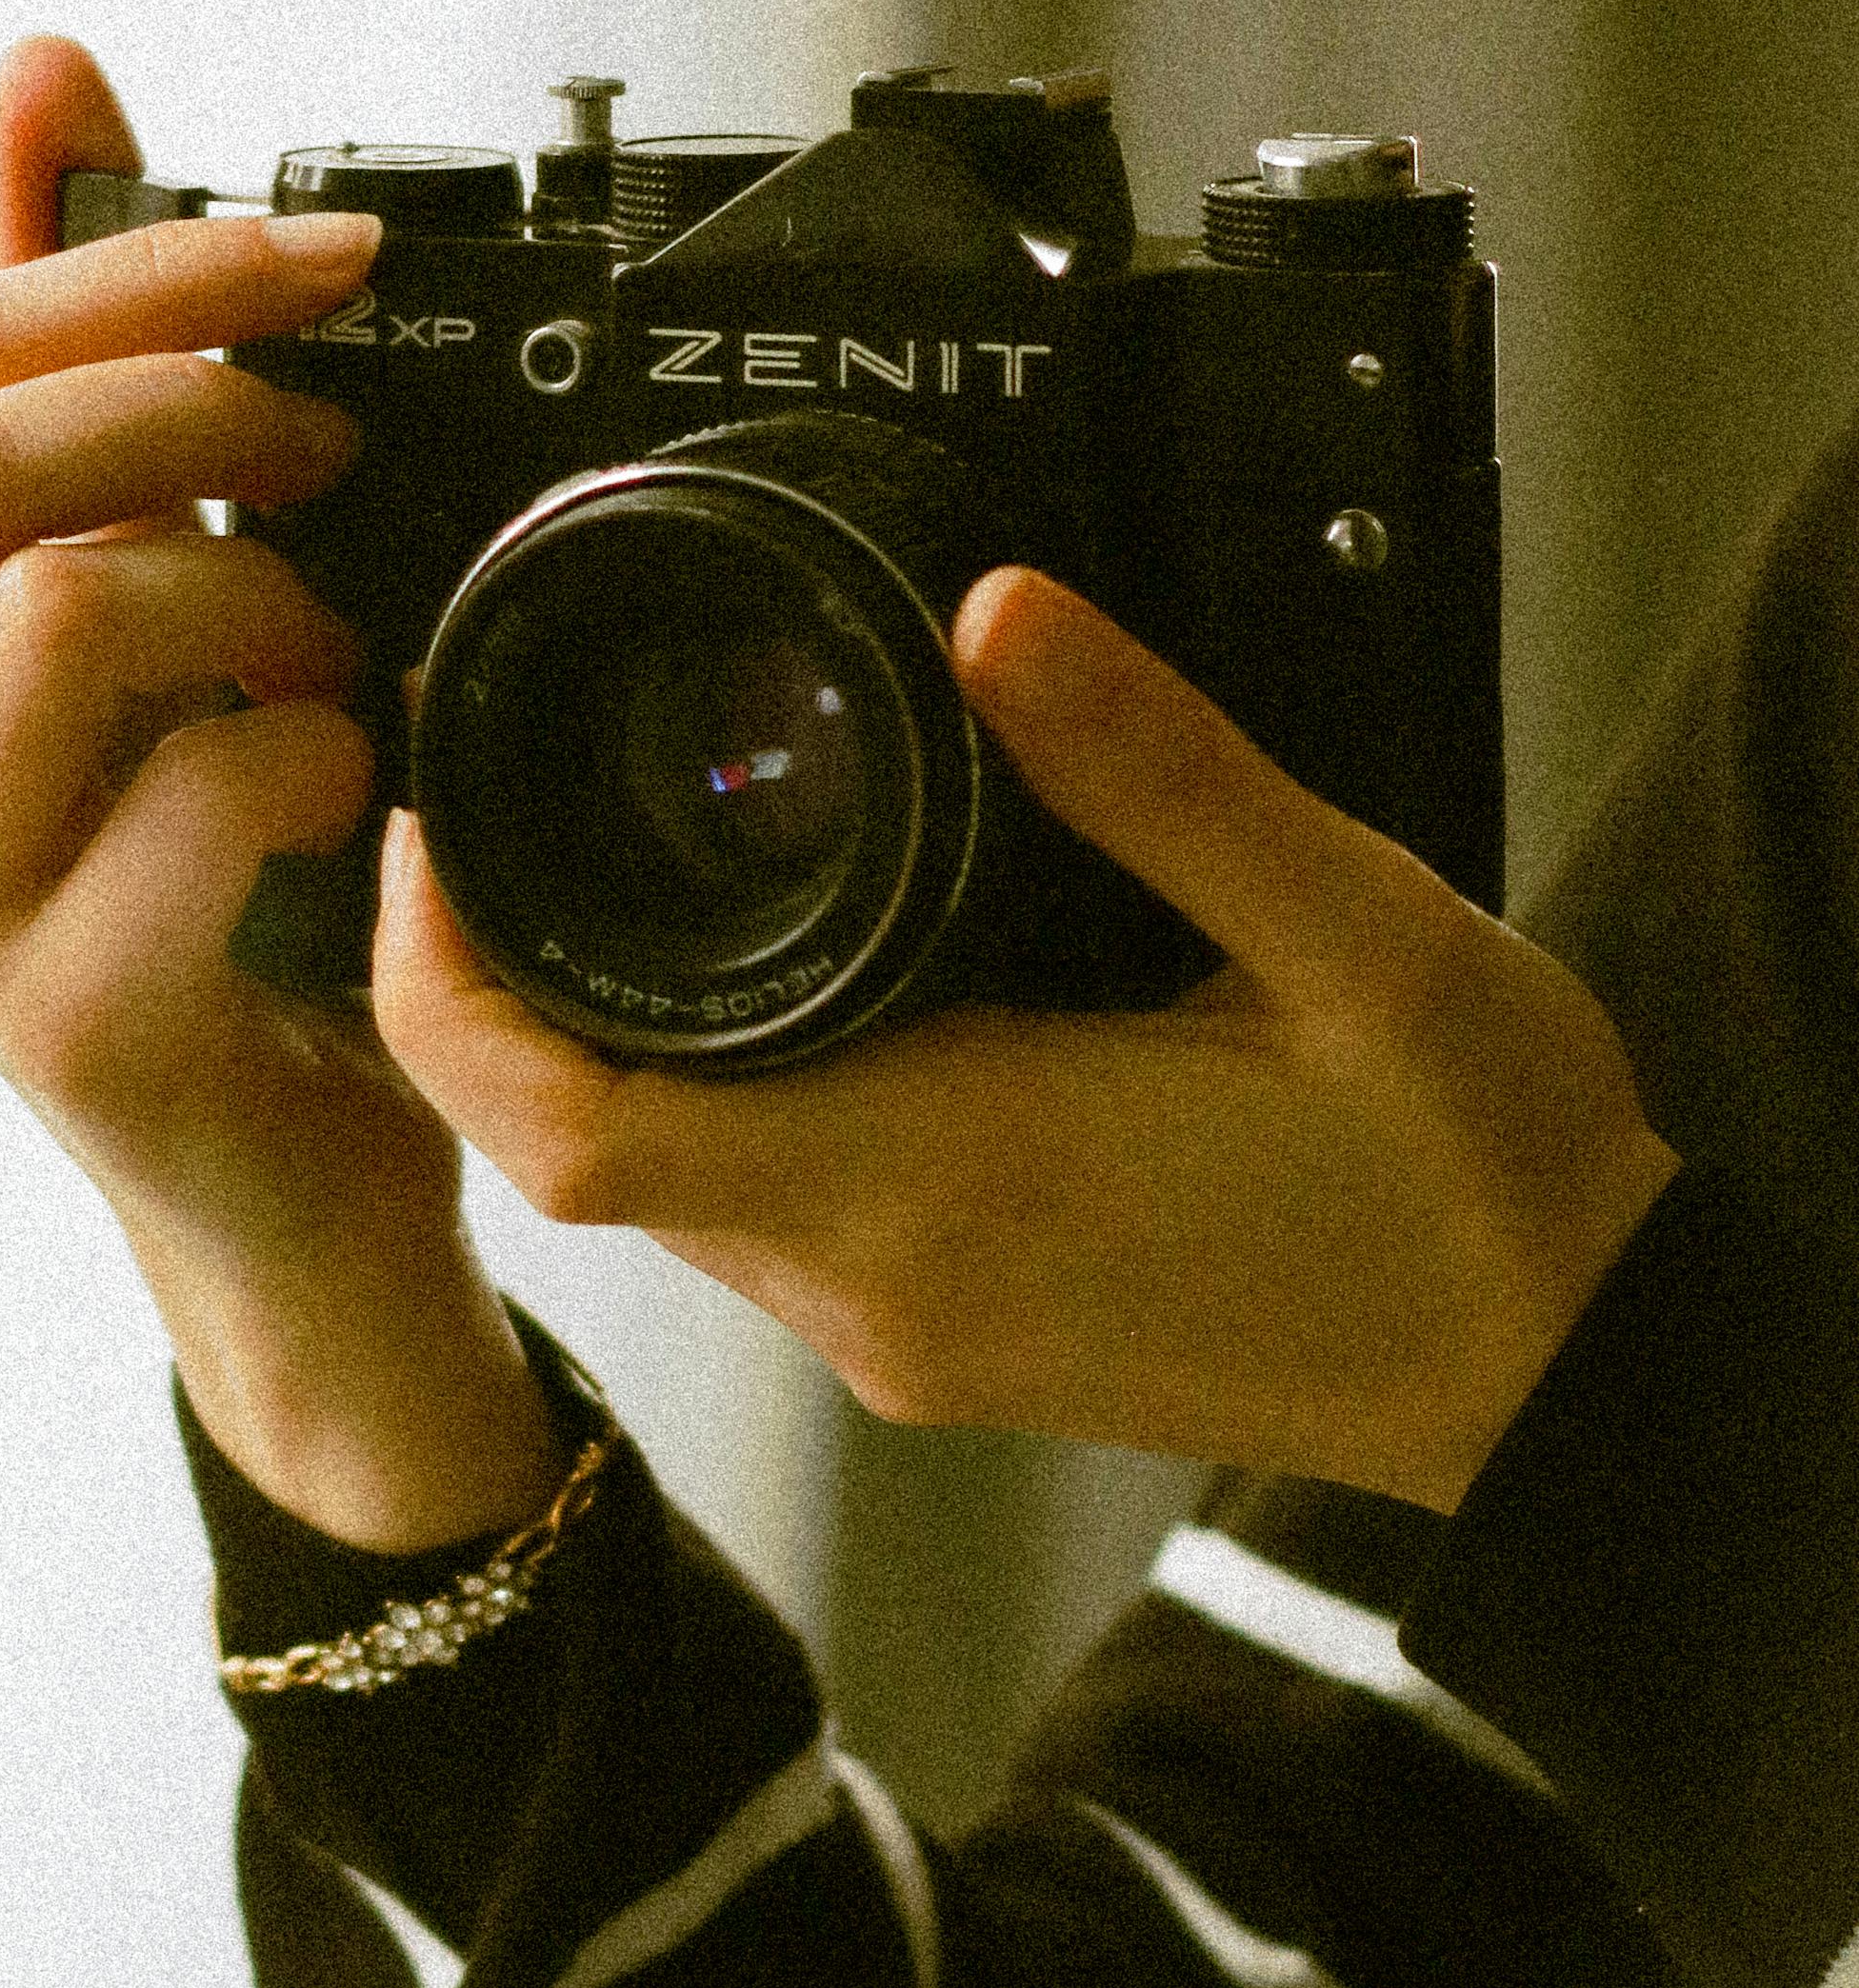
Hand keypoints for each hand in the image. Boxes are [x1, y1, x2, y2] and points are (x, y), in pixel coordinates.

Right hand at [0, 37, 562, 1548]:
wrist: (300, 1173)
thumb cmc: (223, 860)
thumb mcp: (157, 575)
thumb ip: (88, 348)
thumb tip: (36, 65)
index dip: (139, 265)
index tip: (333, 254)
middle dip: (187, 393)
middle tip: (337, 432)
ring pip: (60, 613)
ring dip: (254, 588)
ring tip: (336, 641)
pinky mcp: (59, 1021)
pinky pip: (196, 796)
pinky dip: (319, 752)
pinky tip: (355, 786)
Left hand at [371, 564, 1681, 1510]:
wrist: (1561, 1374)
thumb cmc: (1468, 1182)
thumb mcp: (1347, 933)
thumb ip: (1159, 768)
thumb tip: (999, 613)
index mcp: (942, 1182)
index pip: (576, 1127)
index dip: (446, 986)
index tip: (427, 829)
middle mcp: (885, 1285)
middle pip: (578, 1149)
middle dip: (491, 989)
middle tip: (483, 796)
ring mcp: (909, 1333)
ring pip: (660, 1184)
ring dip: (596, 1044)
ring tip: (597, 854)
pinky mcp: (950, 1340)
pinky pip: (756, 1213)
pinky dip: (705, 1093)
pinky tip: (772, 979)